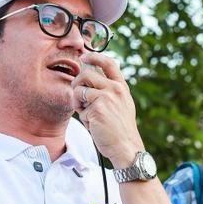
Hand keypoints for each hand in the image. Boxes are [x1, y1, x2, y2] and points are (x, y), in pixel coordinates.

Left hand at [74, 52, 143, 166]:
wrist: (125, 147)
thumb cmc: (119, 129)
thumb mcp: (120, 105)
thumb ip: (108, 92)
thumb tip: (87, 80)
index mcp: (121, 87)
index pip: (108, 63)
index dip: (94, 57)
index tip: (84, 57)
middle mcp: (115, 89)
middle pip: (86, 74)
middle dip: (77, 84)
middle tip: (79, 98)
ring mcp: (106, 97)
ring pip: (79, 89)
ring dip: (77, 102)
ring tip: (87, 114)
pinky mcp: (97, 108)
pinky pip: (78, 106)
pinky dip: (81, 116)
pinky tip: (92, 124)